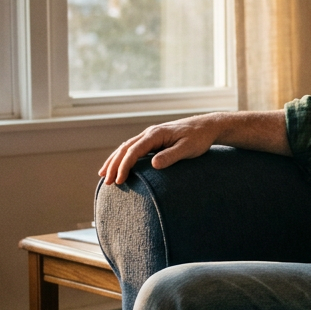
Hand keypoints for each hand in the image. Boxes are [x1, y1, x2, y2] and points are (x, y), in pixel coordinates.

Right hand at [98, 113, 231, 184]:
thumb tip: (153, 164)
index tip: (119, 180)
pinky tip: (117, 166)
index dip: (124, 166)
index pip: (134, 151)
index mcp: (156, 134)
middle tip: (106, 182)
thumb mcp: (188, 148)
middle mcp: (150, 133)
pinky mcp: (153, 140)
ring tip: (103, 176)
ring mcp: (150, 136)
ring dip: (114, 161)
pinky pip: (133, 148)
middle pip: (125, 149)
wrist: (207, 126)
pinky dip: (122, 157)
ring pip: (126, 148)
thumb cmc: (199, 138)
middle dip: (114, 165)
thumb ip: (171, 155)